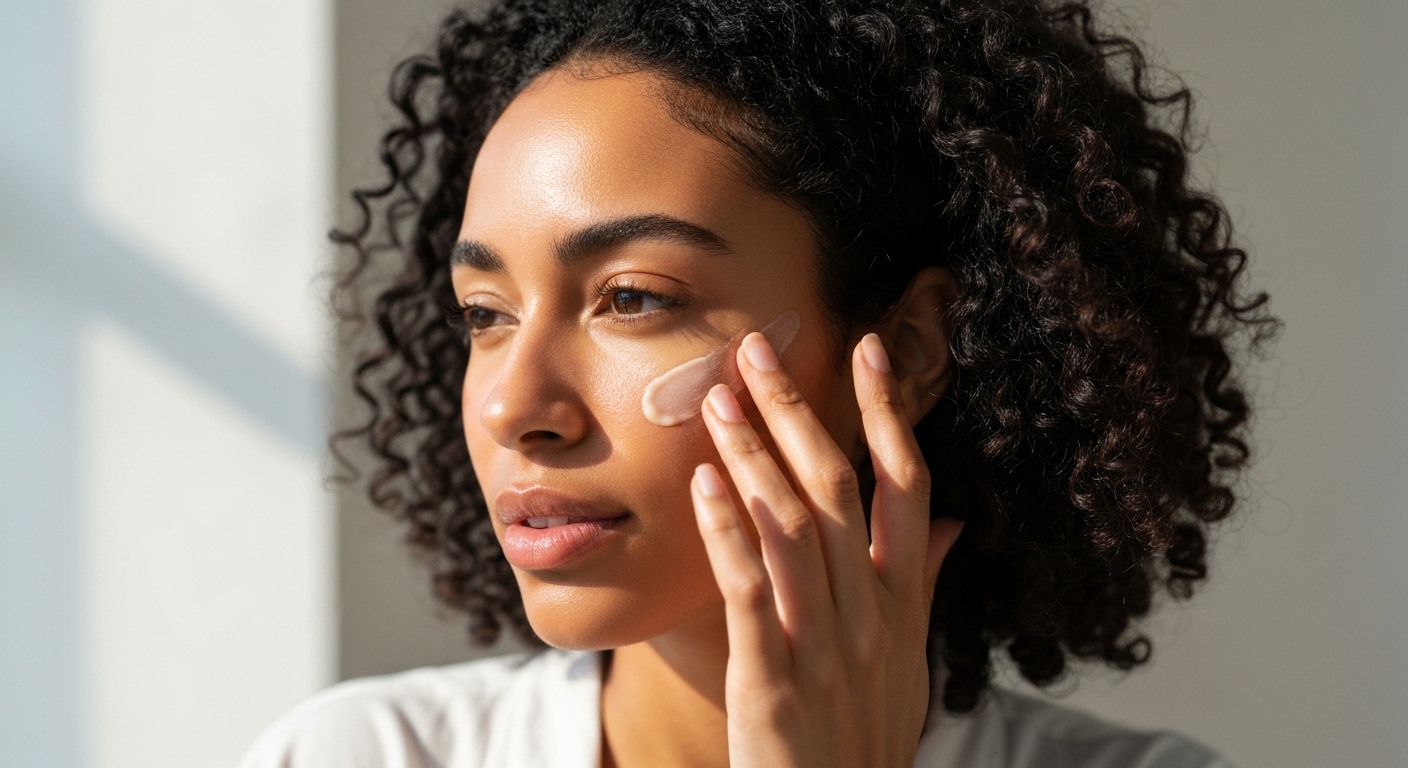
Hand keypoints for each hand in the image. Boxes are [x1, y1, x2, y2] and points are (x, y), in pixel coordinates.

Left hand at [691, 331, 963, 767]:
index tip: (869, 348)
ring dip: (753, 454)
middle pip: (839, 487)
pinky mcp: (774, 679)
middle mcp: (871, 612)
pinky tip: (702, 483)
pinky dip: (727, 532)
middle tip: (757, 349)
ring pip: (793, 526)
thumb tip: (947, 521)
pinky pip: (751, 592)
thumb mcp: (911, 660)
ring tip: (718, 399)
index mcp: (902, 599)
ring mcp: (824, 644)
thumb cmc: (868, 734)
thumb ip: (921, 584)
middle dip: (798, 410)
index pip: (905, 484)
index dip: (888, 413)